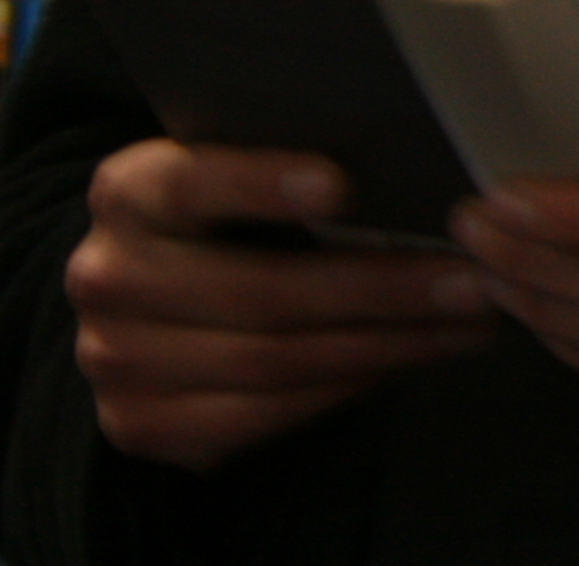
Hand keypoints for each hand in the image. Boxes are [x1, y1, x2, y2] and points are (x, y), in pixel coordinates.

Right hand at [65, 143, 498, 471]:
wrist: (152, 297)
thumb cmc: (231, 217)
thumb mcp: (239, 170)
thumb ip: (293, 162)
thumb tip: (413, 156)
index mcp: (129, 191)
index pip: (190, 183)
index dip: (261, 184)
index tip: (341, 185)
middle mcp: (107, 275)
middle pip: (257, 291)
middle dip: (380, 287)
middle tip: (471, 277)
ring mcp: (115, 358)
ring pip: (271, 361)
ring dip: (385, 344)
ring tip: (465, 323)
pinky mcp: (138, 423)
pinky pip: (260, 415)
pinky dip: (345, 388)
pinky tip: (405, 360)